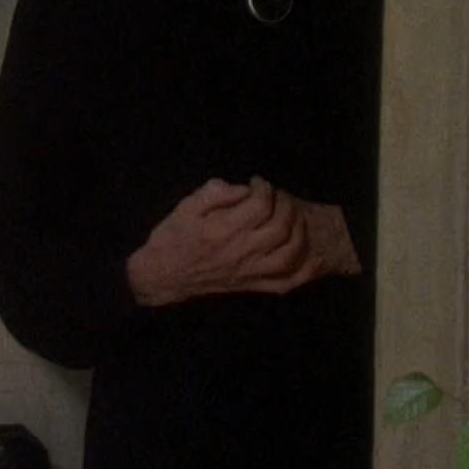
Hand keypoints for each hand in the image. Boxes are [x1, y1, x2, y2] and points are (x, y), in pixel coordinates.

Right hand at [126, 177, 359, 306]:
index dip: (264, 188)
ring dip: (298, 231)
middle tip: (276, 196)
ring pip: (290, 252)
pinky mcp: (253, 285)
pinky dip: (302, 270)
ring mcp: (250, 271)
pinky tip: (306, 254)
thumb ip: (214, 193)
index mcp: (223, 230)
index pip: (260, 204)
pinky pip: (286, 282)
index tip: (257, 182)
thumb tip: (242, 188)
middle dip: (284, 204)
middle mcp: (241, 251)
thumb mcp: (185, 207)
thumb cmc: (172, 238)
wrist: (162, 275)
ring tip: (291, 217)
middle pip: (281, 226)